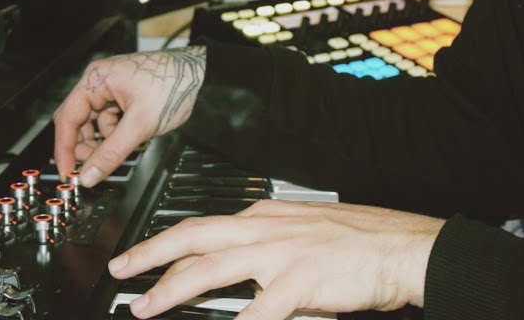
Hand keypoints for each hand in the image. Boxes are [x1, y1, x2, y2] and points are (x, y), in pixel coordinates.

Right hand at [53, 47, 206, 185]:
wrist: (202, 73)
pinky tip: (129, 142)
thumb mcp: (141, 125)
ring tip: (116, 155)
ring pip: (95, 124)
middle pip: (78, 122)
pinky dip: (115, 136)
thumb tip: (90, 175)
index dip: (64, 150)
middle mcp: (100, 82)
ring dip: (102, 143)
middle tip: (91, 170)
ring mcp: (112, 89)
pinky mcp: (124, 97)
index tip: (67, 173)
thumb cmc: (175, 83)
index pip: (67, 119)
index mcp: (97, 80)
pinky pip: (110, 121)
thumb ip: (112, 152)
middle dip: (83, 148)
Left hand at [108, 200, 445, 319]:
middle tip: (120, 270)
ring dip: (172, 288)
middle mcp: (267, 228)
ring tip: (146, 306)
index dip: (166, 241)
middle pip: (194, 237)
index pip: (204, 226)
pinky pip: (259, 307)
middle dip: (150, 255)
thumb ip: (269, 249)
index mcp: (266, 217)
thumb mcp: (305, 234)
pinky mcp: (302, 279)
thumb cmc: (361, 243)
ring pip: (211, 268)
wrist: (404, 246)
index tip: (140, 256)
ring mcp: (283, 252)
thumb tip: (241, 272)